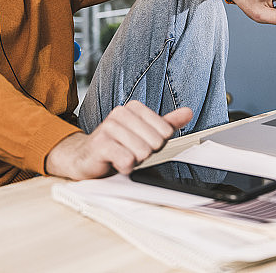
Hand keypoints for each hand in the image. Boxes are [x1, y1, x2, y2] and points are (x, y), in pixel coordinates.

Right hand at [45, 100, 192, 179]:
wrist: (87, 158)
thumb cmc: (118, 145)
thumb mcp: (145, 133)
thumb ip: (167, 122)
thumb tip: (188, 112)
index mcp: (134, 108)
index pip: (165, 131)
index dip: (157, 144)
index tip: (142, 143)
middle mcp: (121, 113)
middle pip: (155, 142)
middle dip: (146, 153)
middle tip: (131, 152)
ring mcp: (109, 127)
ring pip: (142, 152)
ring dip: (135, 161)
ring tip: (123, 157)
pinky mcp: (100, 145)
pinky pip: (127, 160)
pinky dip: (125, 167)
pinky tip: (116, 163)